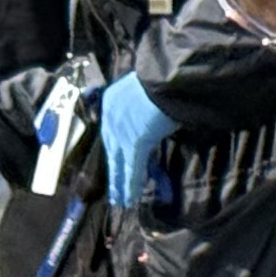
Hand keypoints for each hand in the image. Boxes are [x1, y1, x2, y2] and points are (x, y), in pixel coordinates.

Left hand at [97, 73, 178, 208]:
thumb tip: (155, 111)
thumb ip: (146, 102)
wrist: (164, 77)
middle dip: (112, 170)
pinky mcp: (134, 143)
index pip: (111, 130)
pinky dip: (130, 185)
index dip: (114, 148)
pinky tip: (129, 199)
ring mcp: (120, 132)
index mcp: (112, 100)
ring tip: (119, 199)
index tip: (115, 160)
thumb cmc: (161, 78)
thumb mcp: (147, 88)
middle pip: (110, 150)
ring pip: (118, 163)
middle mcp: (111, 117)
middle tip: (113, 187)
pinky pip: (131, 169)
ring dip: (119, 183)